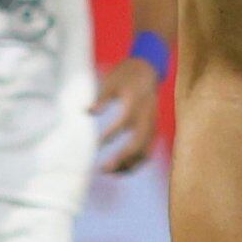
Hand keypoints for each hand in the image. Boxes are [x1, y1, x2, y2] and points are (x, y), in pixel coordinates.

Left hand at [95, 53, 164, 172]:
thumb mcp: (111, 80)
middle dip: (122, 159)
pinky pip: (147, 151)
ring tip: (109, 172)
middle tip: (103, 168)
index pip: (125, 122)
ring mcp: (153, 124)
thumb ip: (101, 97)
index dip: (110, 134)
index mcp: (136, 102)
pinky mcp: (153, 130)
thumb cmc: (126, 74)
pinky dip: (135, 162)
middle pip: (138, 143)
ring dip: (128, 165)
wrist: (149, 68)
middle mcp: (147, 116)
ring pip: (145, 151)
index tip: (95, 143)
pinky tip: (120, 169)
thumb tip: (87, 112)